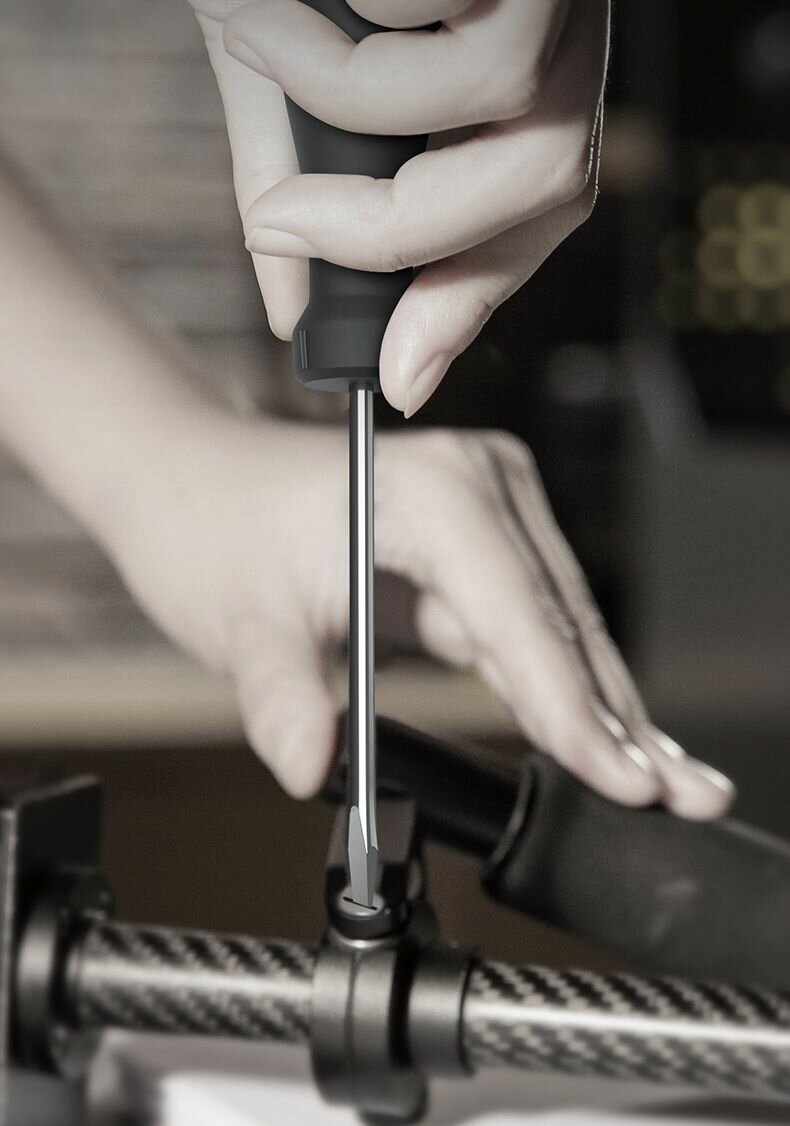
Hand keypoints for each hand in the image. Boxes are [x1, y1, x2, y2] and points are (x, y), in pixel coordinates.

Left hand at [103, 411, 732, 815]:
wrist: (199, 487)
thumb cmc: (218, 529)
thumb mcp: (242, 619)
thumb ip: (284, 695)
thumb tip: (314, 768)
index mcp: (432, 494)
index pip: (521, 616)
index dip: (572, 708)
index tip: (621, 779)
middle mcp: (478, 488)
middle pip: (564, 625)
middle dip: (616, 720)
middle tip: (682, 798)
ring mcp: (488, 513)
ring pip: (561, 633)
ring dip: (605, 711)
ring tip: (669, 786)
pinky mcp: (480, 547)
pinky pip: (532, 630)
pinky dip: (563, 691)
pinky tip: (610, 744)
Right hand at [189, 0, 607, 415]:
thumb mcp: (292, 82)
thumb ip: (301, 189)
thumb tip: (290, 309)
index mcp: (527, 87)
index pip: (540, 215)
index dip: (470, 307)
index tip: (396, 379)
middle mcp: (561, 36)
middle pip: (543, 180)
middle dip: (397, 230)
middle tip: (279, 215)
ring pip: (487, 90)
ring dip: (339, 88)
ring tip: (257, 31)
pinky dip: (345, 5)